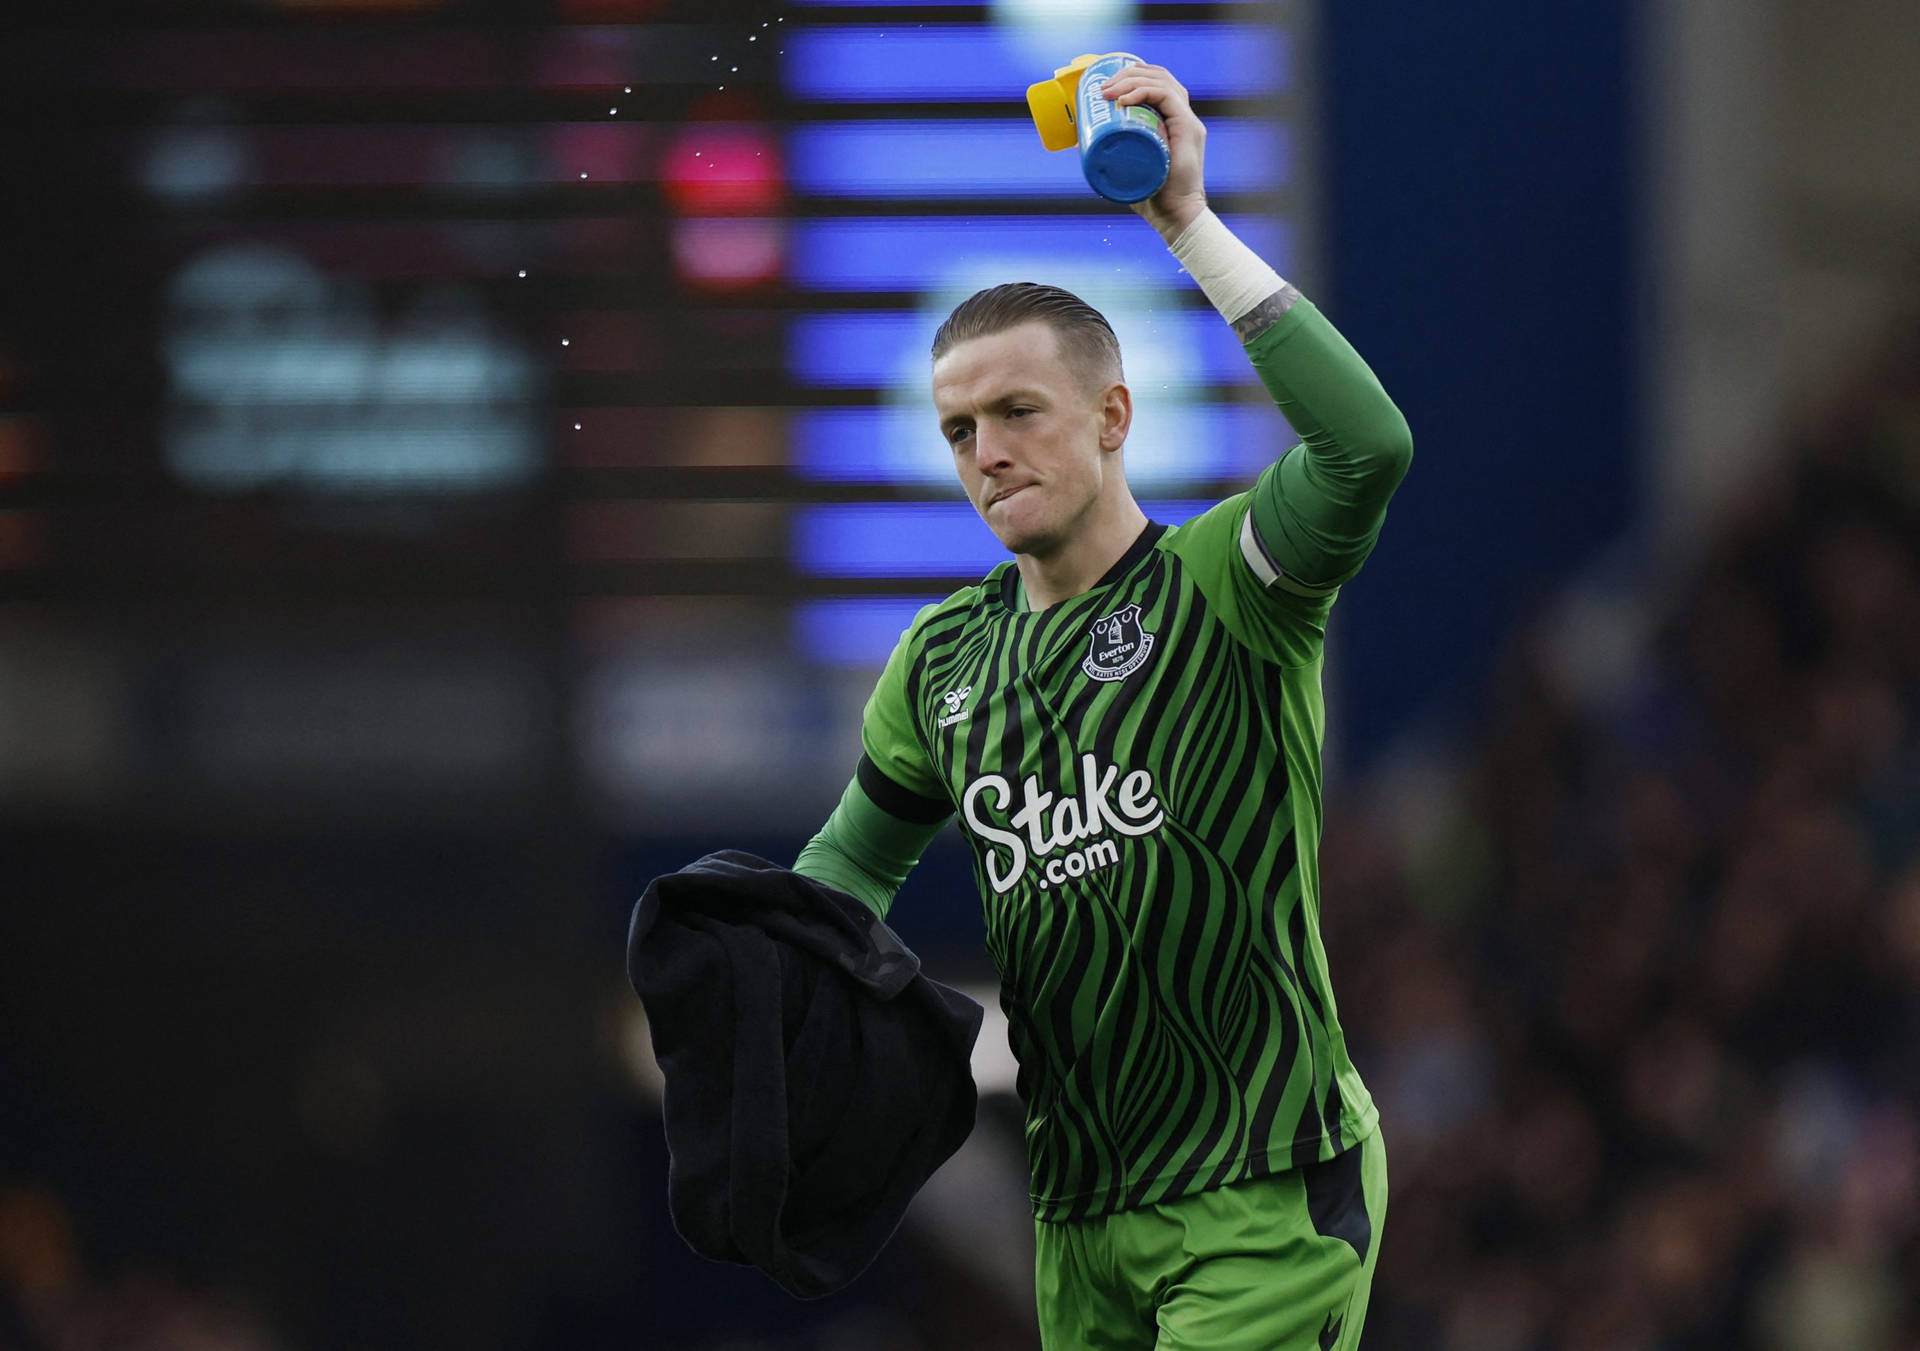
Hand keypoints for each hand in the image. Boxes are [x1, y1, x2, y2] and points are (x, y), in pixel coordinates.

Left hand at [1100, 63, 1206, 238]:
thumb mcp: (1126, 168)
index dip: (1131, 75)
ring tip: (1107, 92)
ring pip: (1162, 81)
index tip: (1103, 86)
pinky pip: (1167, 97)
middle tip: (1101, 88)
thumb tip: (1080, 141)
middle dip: (1127, 74)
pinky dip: (1144, 92)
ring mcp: (1187, 120)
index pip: (1155, 82)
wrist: (1175, 216)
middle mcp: (1182, 116)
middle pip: (1158, 76)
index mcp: (1171, 119)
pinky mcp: (1189, 128)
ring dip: (1131, 80)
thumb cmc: (1151, 197)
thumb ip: (1109, 153)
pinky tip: (1124, 100)